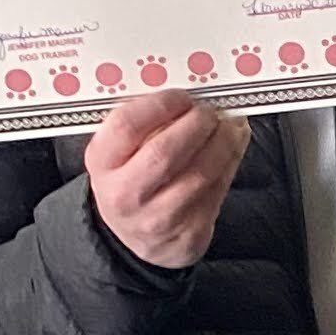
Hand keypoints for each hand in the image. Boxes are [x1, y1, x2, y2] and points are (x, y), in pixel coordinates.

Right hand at [85, 91, 247, 268]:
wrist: (138, 238)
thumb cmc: (131, 181)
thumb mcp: (120, 151)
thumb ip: (145, 123)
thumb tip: (188, 97)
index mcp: (102, 163)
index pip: (127, 126)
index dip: (161, 105)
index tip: (183, 96)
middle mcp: (124, 194)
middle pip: (165, 152)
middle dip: (196, 124)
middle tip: (210, 111)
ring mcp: (156, 219)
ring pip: (199, 174)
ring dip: (223, 143)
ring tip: (230, 126)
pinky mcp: (188, 233)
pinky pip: (216, 191)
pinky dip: (230, 163)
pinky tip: (233, 147)